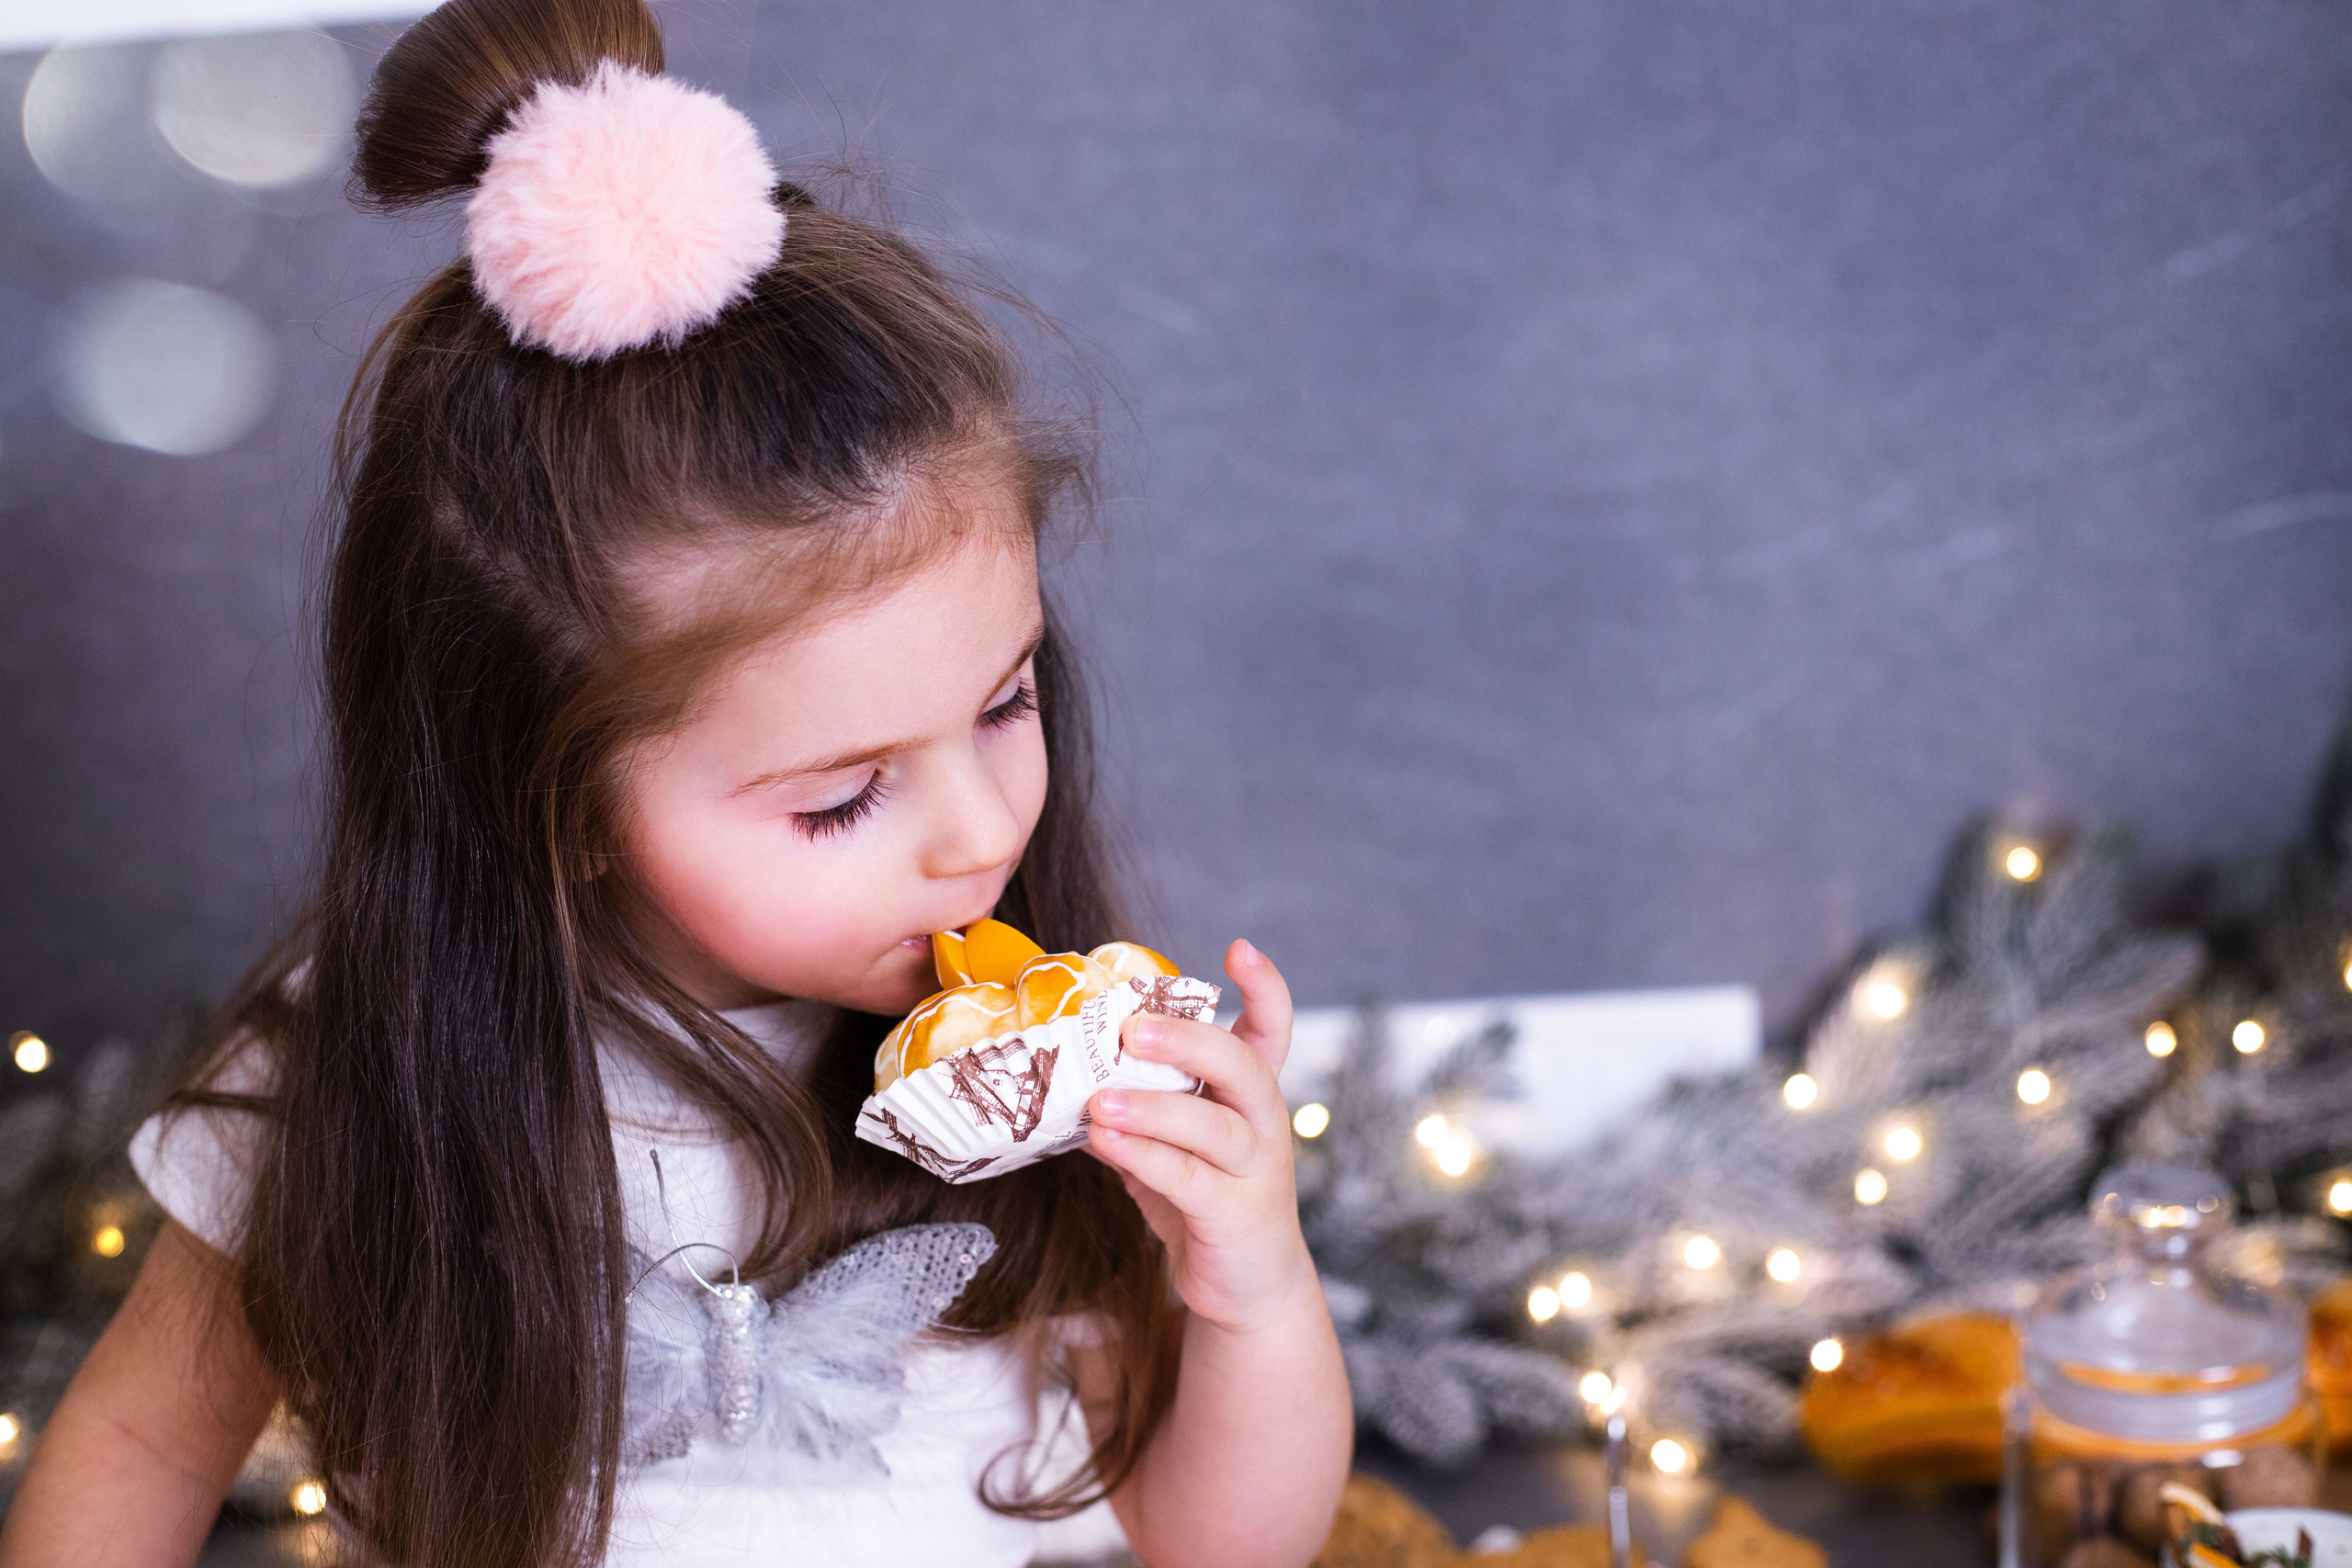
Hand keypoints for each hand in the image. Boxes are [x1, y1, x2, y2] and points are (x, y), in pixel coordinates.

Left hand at [1085, 939, 1316, 1333]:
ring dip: (1154, 1107)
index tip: (1239, 949)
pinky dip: (1145, 1157)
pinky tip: (1107, 1143)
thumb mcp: (1175, 1140)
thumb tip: (1066, 1066)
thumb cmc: (1204, 1198)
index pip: (1274, 1029)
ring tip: (1100, 1100)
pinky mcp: (1235, 1214)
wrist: (1247, 1285)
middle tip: (1132, 1028)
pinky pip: (1188, 1179)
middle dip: (1190, 1040)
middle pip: (1244, 1065)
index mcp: (1252, 1094)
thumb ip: (1137, 1102)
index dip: (1264, 987)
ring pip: (1213, 1125)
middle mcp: (1264, 1122)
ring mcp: (1255, 1170)